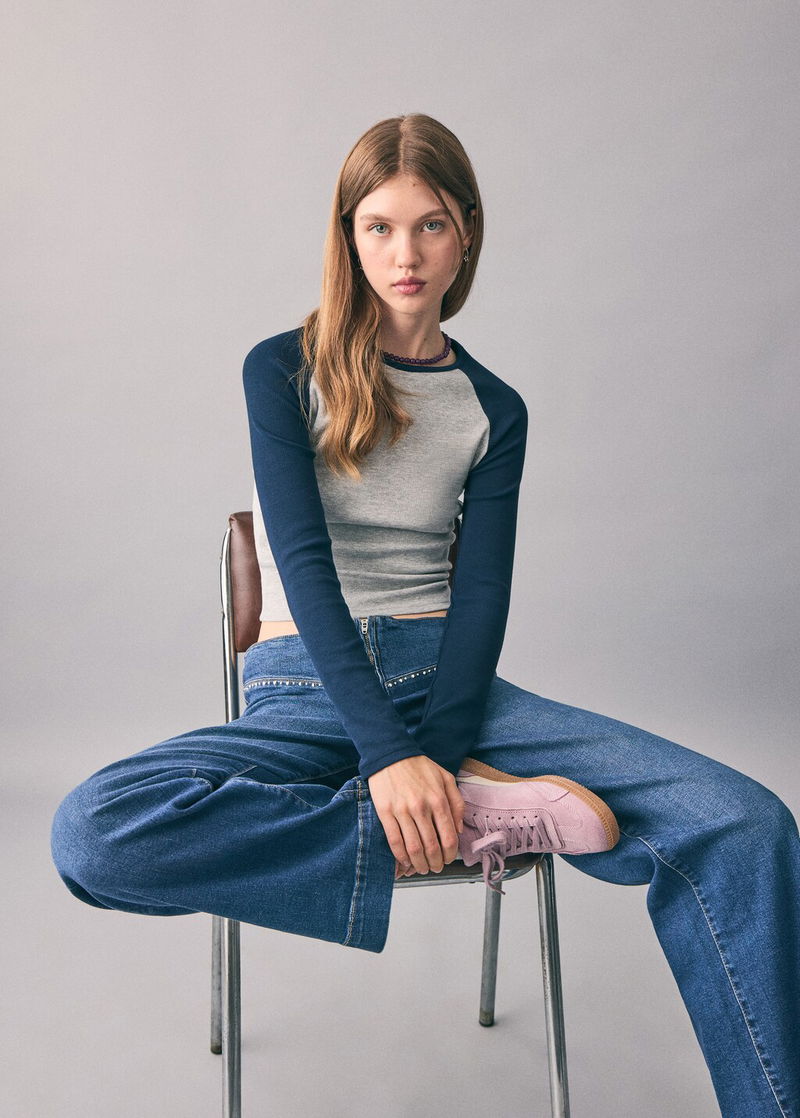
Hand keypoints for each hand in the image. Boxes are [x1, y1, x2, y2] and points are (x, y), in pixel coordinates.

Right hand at [368, 755, 464, 875]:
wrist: (390, 754)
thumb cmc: (418, 766)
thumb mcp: (445, 778)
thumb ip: (457, 803)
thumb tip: (458, 829)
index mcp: (438, 800)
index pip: (448, 837)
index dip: (450, 854)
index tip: (449, 859)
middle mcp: (421, 807)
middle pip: (431, 847)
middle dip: (435, 863)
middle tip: (436, 868)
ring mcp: (402, 811)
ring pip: (413, 848)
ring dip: (419, 864)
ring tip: (422, 868)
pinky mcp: (385, 812)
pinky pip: (394, 840)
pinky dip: (400, 856)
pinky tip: (405, 861)